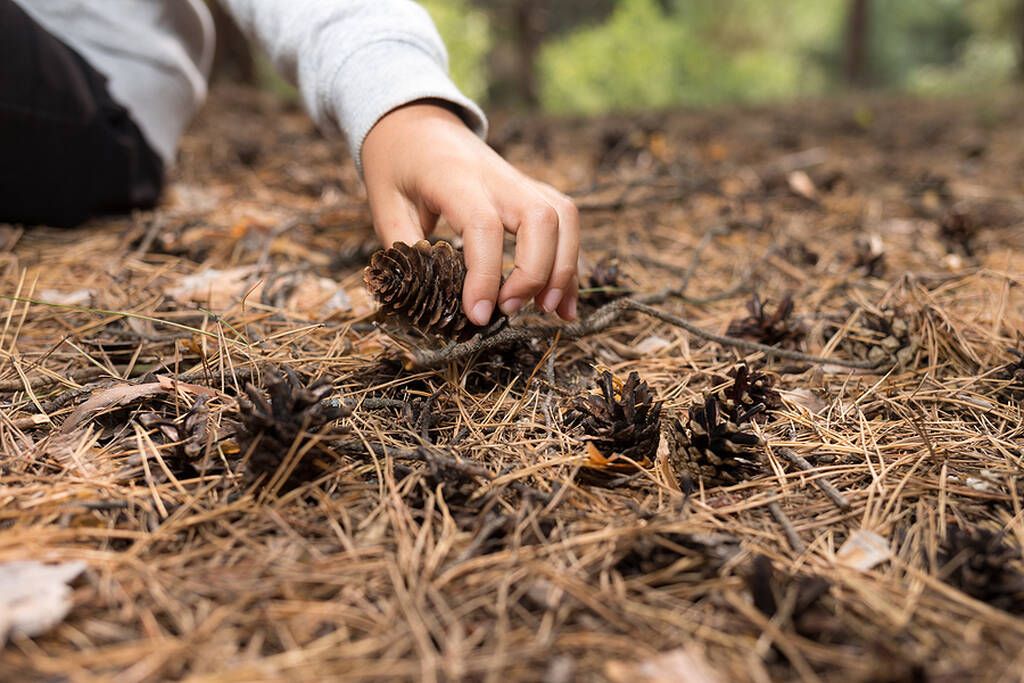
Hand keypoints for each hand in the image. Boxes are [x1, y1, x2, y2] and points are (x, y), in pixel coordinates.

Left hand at [361, 101, 578, 324]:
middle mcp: (497, 177)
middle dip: (536, 273)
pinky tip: (562, 301)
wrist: (415, 121)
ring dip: (564, 268)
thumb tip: (426, 298)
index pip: (484, 226)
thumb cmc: (396, 164)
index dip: (486, 275)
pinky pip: (565, 223)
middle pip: (541, 220)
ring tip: (549, 311)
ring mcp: (520, 181)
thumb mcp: (383, 204)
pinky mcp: (532, 191)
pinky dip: (570, 263)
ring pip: (565, 218)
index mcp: (454, 178)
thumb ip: (406, 250)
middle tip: (510, 311)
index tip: (478, 314)